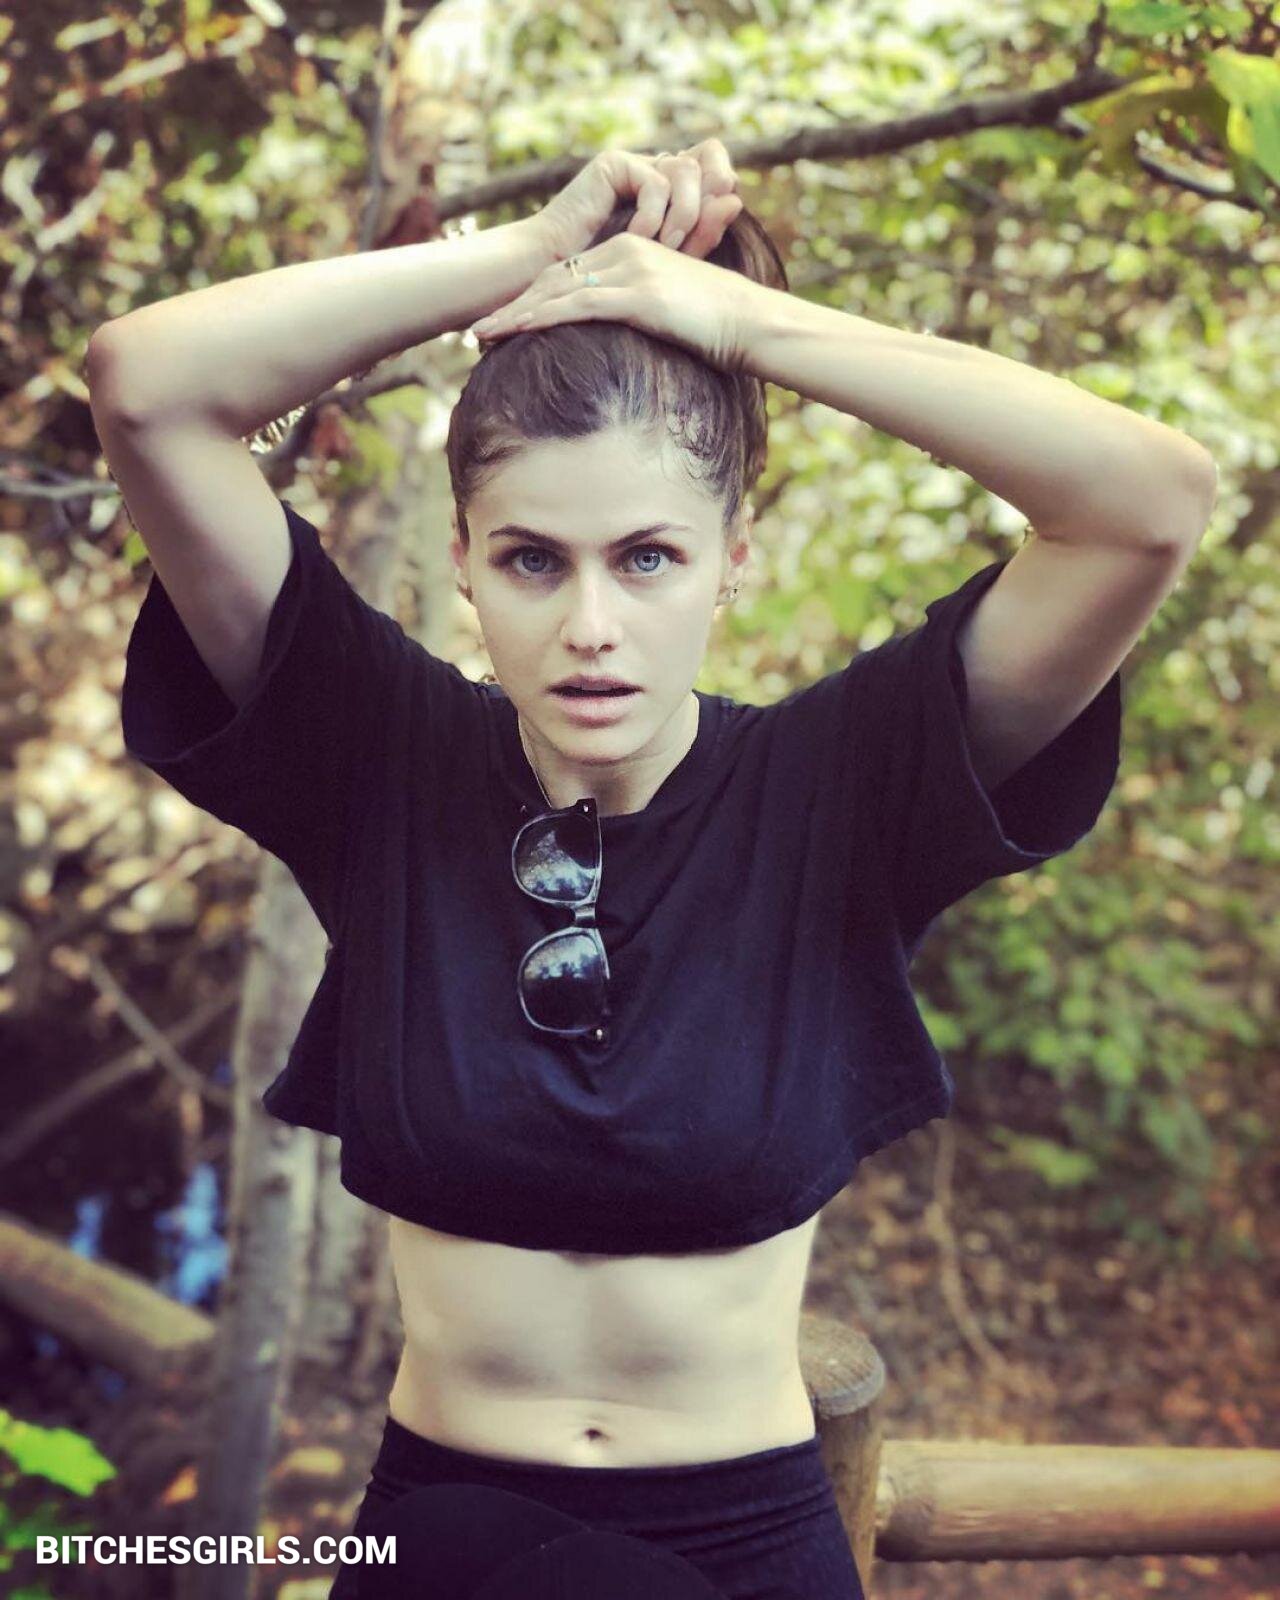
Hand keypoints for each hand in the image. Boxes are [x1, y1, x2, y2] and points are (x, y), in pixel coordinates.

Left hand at [468, 229, 751, 372]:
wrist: (753, 323)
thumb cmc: (720, 326)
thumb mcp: (673, 311)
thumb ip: (643, 311)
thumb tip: (624, 335)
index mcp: (631, 251)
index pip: (568, 274)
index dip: (531, 297)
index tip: (503, 320)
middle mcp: (626, 252)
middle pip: (554, 279)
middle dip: (513, 305)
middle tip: (478, 329)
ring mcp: (631, 271)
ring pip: (558, 291)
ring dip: (515, 314)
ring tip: (482, 335)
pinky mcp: (638, 295)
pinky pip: (578, 306)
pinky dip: (542, 319)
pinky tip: (516, 333)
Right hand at [529, 142, 743, 264]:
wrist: (555, 285)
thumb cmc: (611, 285)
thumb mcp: (667, 263)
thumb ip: (701, 236)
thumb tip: (737, 199)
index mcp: (672, 193)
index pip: (715, 167)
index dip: (724, 182)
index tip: (724, 216)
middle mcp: (655, 172)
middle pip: (708, 157)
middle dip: (709, 196)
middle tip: (698, 234)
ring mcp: (634, 165)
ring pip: (686, 168)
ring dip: (683, 211)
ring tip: (668, 244)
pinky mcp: (614, 165)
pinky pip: (655, 179)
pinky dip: (654, 213)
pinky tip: (641, 237)